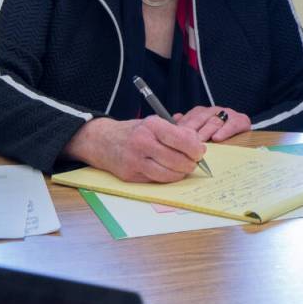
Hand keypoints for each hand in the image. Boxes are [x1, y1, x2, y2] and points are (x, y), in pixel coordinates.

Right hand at [63, 116, 206, 182]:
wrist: (102, 141)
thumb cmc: (135, 131)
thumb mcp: (154, 123)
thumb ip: (176, 132)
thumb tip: (199, 145)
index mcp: (152, 126)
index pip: (181, 139)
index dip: (195, 148)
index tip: (200, 152)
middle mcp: (142, 142)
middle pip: (176, 159)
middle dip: (190, 163)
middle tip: (194, 162)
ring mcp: (135, 160)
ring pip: (167, 174)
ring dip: (180, 173)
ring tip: (184, 168)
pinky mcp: (130, 176)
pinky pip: (156, 180)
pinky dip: (167, 178)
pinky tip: (170, 172)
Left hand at [173, 105, 250, 142]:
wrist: (243, 135)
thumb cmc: (217, 135)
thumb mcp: (200, 131)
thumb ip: (187, 125)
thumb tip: (174, 118)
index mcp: (201, 112)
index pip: (190, 117)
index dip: (182, 127)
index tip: (175, 137)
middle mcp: (213, 111)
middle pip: (200, 118)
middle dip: (192, 130)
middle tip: (184, 142)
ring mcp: (228, 114)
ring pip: (214, 121)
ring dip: (206, 131)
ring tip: (199, 141)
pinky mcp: (241, 120)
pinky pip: (232, 124)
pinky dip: (225, 131)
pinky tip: (217, 138)